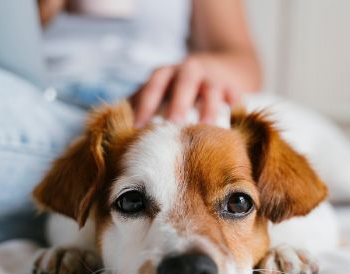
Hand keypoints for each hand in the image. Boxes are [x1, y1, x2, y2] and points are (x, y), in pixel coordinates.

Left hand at [129, 55, 244, 127]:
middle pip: (183, 84)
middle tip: (174, 126)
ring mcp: (213, 78)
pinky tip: (234, 120)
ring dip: (209, 109)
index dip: (145, 106)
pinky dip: (235, 106)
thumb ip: (140, 106)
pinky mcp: (234, 86)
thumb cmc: (179, 89)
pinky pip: (236, 95)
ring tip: (207, 129)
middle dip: (178, 105)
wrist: (222, 67)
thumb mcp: (159, 91)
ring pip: (211, 90)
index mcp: (166, 74)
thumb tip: (113, 131)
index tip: (138, 129)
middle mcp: (189, 71)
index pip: (152, 87)